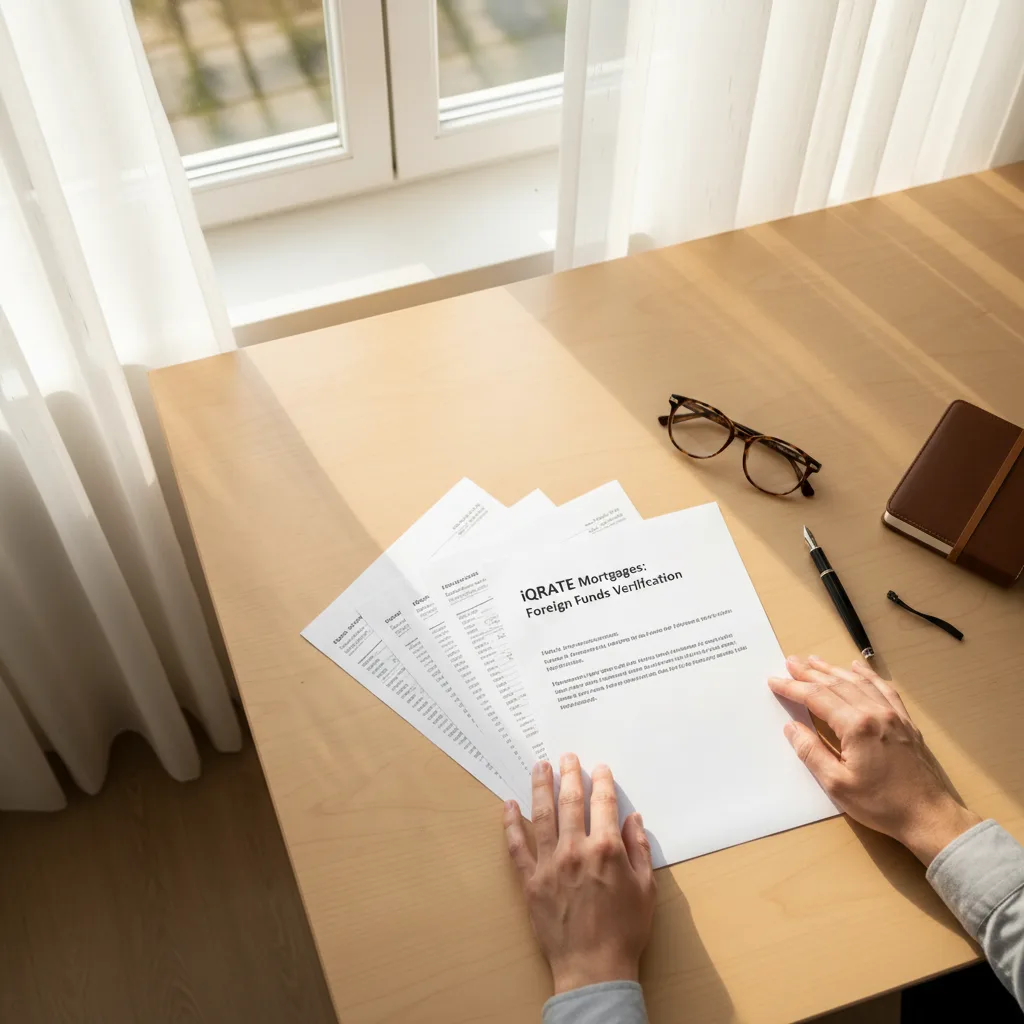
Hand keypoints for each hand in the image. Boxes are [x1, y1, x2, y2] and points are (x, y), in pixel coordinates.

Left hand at [503, 754, 655, 993]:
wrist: (594, 968)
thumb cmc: (625, 931)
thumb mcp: (646, 889)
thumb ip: (639, 850)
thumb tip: (632, 820)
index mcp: (606, 849)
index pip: (603, 803)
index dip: (602, 782)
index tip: (599, 768)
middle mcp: (575, 849)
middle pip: (570, 801)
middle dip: (570, 775)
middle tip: (567, 756)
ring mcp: (549, 863)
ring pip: (542, 814)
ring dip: (541, 786)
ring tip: (540, 766)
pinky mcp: (530, 880)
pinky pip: (516, 846)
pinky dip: (511, 823)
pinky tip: (508, 805)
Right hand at [769, 656, 980, 865]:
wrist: (929, 816)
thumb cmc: (881, 804)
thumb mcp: (837, 784)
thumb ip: (811, 752)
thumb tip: (792, 727)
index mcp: (856, 726)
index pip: (816, 698)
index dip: (793, 688)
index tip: (774, 681)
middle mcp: (875, 712)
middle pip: (835, 684)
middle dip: (810, 672)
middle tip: (790, 661)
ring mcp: (893, 714)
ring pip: (858, 682)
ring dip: (833, 669)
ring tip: (814, 660)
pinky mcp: (905, 721)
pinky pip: (884, 689)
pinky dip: (868, 675)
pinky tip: (857, 667)